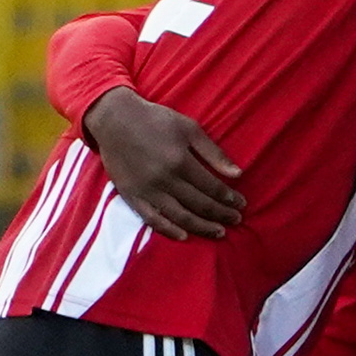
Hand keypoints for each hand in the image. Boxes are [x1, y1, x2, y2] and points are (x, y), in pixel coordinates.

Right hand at [83, 86, 243, 239]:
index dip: (229, 198)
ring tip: (219, 232)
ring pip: (179, 216)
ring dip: (202, 227)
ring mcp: (146, 190)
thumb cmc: (155, 120)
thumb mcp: (189, 128)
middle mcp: (164, 180)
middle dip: (221, 214)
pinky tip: (184, 236)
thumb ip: (213, 152)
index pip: (212, 187)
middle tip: (236, 220)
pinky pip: (151, 219)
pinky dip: (168, 230)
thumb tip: (238, 174)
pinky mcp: (131, 196)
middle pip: (199, 204)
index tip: (241, 204)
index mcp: (180, 161)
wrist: (114, 119)